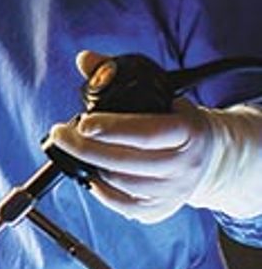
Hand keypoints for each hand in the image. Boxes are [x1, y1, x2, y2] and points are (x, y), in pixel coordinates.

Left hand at [47, 51, 214, 223]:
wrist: (208, 155)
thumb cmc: (173, 118)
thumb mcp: (157, 92)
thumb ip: (116, 74)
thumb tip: (85, 59)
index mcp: (186, 132)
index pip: (146, 133)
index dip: (111, 129)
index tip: (82, 123)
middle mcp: (184, 165)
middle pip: (126, 162)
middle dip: (85, 148)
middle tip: (60, 134)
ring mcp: (175, 191)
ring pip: (122, 184)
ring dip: (91, 167)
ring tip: (76, 148)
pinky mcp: (162, 208)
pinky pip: (125, 206)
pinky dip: (102, 192)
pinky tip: (90, 174)